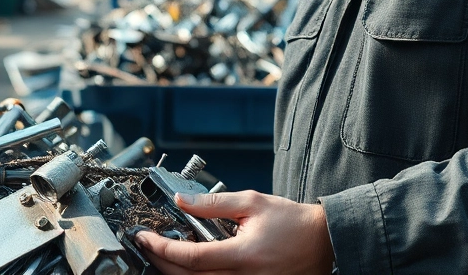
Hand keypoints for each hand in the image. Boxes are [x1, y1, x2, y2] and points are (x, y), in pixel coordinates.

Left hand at [135, 190, 334, 274]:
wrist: (322, 242)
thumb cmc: (292, 222)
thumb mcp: (252, 202)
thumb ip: (213, 203)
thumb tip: (182, 199)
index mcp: (242, 255)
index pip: (190, 258)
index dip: (162, 249)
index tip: (145, 238)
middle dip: (160, 262)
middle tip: (146, 245)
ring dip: (175, 272)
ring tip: (162, 254)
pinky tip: (187, 264)